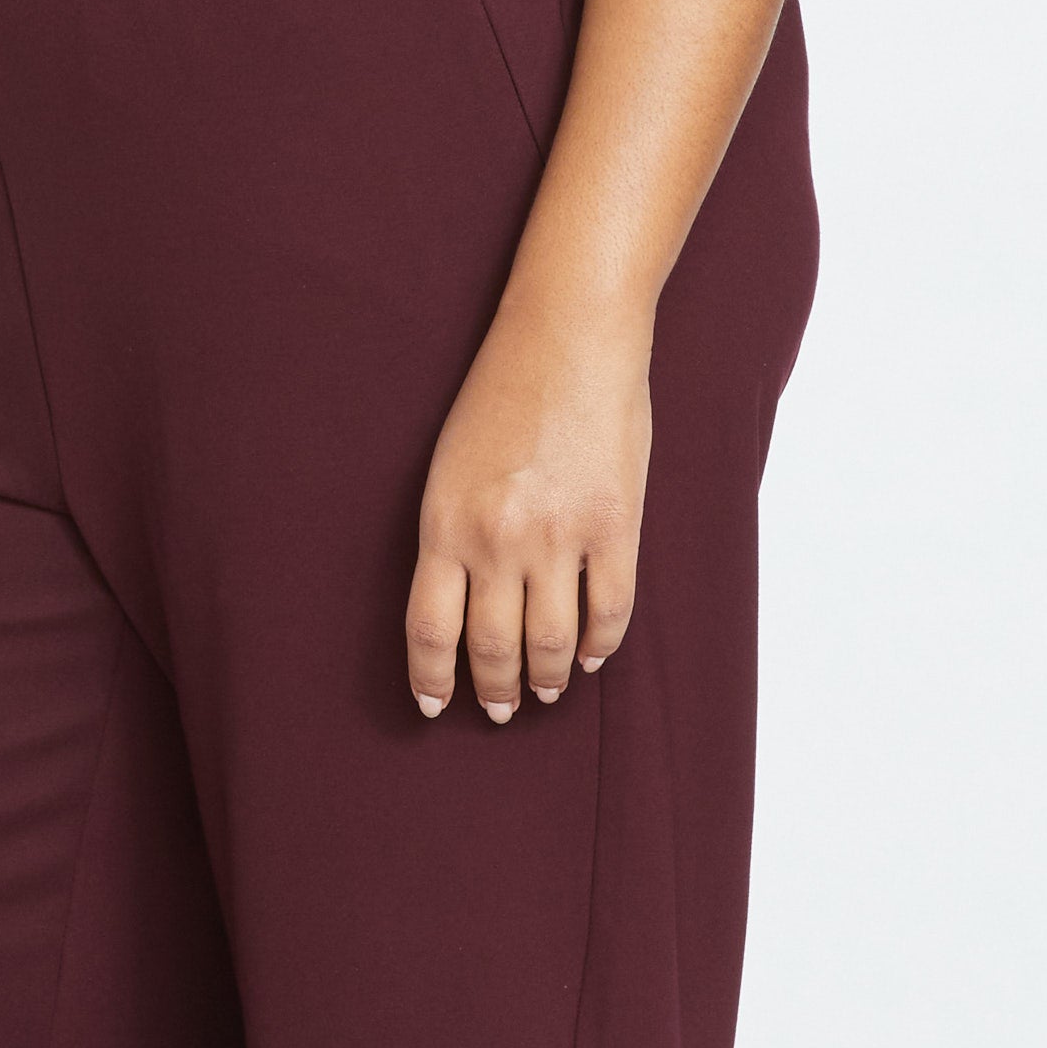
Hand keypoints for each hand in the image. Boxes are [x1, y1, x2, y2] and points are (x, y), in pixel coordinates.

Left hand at [405, 298, 651, 720]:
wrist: (569, 338)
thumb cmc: (502, 394)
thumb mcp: (449, 468)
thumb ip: (452, 535)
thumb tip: (461, 606)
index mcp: (445, 524)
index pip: (430, 631)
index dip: (432, 680)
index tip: (436, 706)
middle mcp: (498, 540)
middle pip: (492, 647)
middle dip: (494, 690)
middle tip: (499, 709)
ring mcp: (561, 537)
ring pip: (550, 644)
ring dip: (545, 680)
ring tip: (544, 692)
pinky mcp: (616, 527)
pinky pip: (610, 612)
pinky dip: (598, 646)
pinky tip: (588, 657)